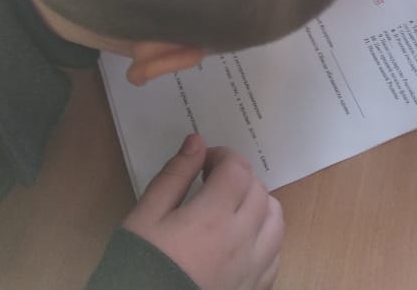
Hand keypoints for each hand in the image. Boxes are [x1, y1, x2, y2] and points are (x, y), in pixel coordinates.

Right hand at [123, 135, 282, 289]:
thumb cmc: (139, 264)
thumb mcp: (146, 217)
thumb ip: (174, 176)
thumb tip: (196, 141)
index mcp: (213, 217)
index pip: (237, 169)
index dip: (222, 157)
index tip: (204, 164)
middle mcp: (242, 240)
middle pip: (259, 190)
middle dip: (239, 177)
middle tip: (214, 183)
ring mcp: (253, 266)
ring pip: (277, 219)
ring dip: (260, 204)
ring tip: (234, 208)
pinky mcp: (255, 287)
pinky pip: (276, 253)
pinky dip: (266, 236)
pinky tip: (244, 238)